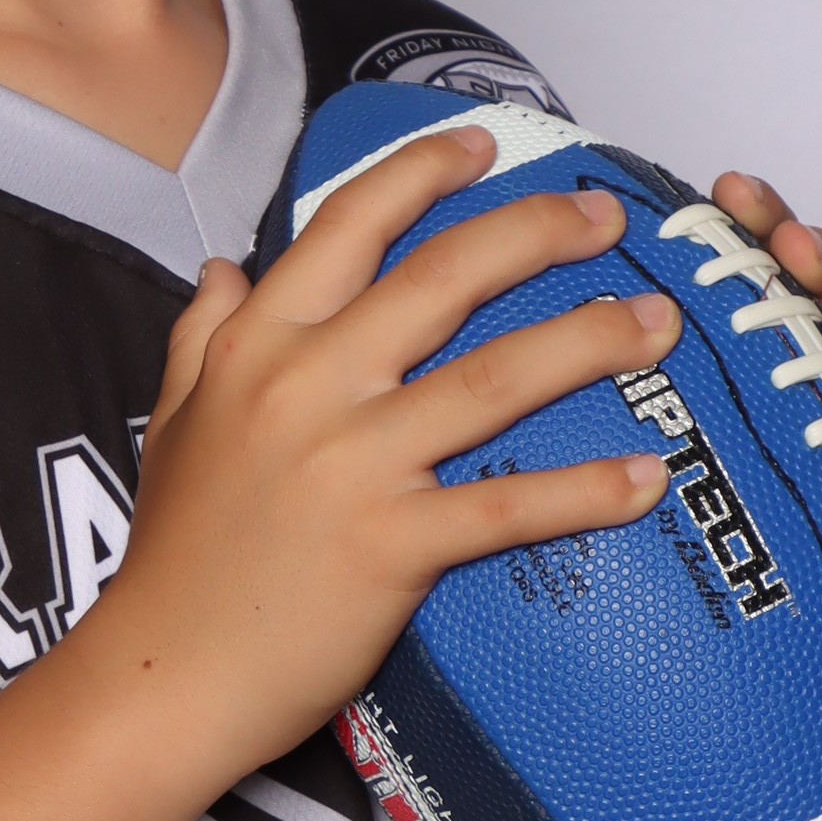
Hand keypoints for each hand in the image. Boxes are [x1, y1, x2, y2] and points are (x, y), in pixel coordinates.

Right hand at [91, 124, 678, 792]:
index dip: (422, 172)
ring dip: (589, 341)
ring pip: (494, 377)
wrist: (162, 674)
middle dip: (538, 234)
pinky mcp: (390, 546)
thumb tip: (223, 267)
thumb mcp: (172, 424)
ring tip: (658, 324)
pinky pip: (508, 506)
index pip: (347, 226)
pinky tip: (647, 475)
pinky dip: (585, 489)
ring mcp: (351, 464)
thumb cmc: (175, 560)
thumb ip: (199, 336)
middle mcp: (306, 387)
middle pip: (442, 278)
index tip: (484, 146)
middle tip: (608, 218)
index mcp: (255, 347)